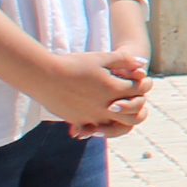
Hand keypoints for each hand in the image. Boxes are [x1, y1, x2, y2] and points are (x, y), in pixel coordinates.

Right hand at [29, 46, 147, 137]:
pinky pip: (95, 129)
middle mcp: (106, 107)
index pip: (140, 90)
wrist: (43, 76)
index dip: (144, 84)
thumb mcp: (101, 57)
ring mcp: (92, 117)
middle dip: (138, 104)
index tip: (141, 80)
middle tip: (134, 97)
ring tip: (118, 109)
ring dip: (121, 119)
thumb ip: (125, 60)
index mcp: (114, 89)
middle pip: (135, 114)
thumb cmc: (73, 64)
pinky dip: (100, 126)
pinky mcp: (78, 121)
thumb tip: (143, 64)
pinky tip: (99, 117)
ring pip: (117, 126)